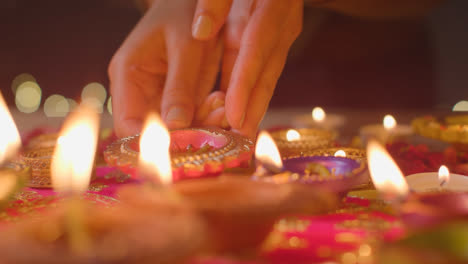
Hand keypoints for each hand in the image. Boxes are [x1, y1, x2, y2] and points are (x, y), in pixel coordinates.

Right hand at [109, 0, 222, 136]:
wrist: (195, 2)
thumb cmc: (185, 12)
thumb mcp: (186, 46)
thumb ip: (180, 87)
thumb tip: (175, 127)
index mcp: (128, 75)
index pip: (127, 125)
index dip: (149, 145)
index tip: (182, 148)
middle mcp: (139, 91)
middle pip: (153, 132)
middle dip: (184, 135)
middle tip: (216, 128)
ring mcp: (159, 95)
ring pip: (176, 128)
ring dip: (201, 126)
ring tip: (224, 112)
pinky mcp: (179, 97)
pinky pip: (191, 117)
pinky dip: (207, 117)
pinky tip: (222, 107)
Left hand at [192, 0, 302, 137]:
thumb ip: (216, 0)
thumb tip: (201, 31)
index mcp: (274, 3)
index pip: (257, 46)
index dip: (245, 82)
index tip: (232, 115)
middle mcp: (284, 21)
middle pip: (267, 69)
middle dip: (253, 105)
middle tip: (239, 140)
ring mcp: (285, 30)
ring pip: (269, 72)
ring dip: (255, 104)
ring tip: (240, 136)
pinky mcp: (277, 37)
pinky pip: (265, 68)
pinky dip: (253, 91)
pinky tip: (242, 111)